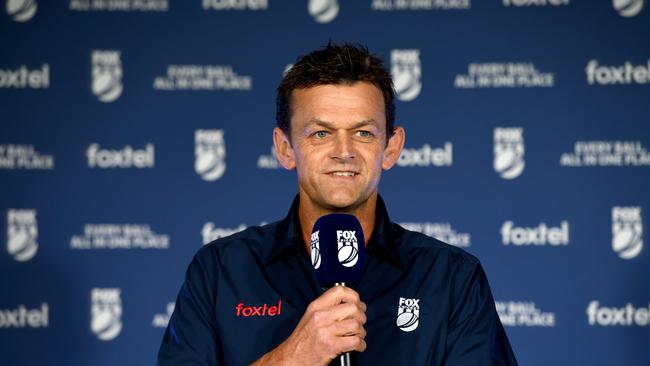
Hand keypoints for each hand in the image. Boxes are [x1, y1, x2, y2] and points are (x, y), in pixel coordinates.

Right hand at [251, 286, 366, 365]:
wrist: (292, 358)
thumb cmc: (303, 340)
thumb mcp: (311, 317)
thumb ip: (327, 308)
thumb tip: (349, 303)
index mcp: (316, 307)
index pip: (340, 291)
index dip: (353, 296)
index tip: (357, 303)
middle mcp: (320, 317)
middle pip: (353, 308)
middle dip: (361, 317)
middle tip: (358, 322)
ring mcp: (326, 331)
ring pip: (357, 325)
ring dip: (361, 332)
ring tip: (356, 336)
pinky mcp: (331, 346)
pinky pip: (356, 341)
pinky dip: (360, 345)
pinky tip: (356, 346)